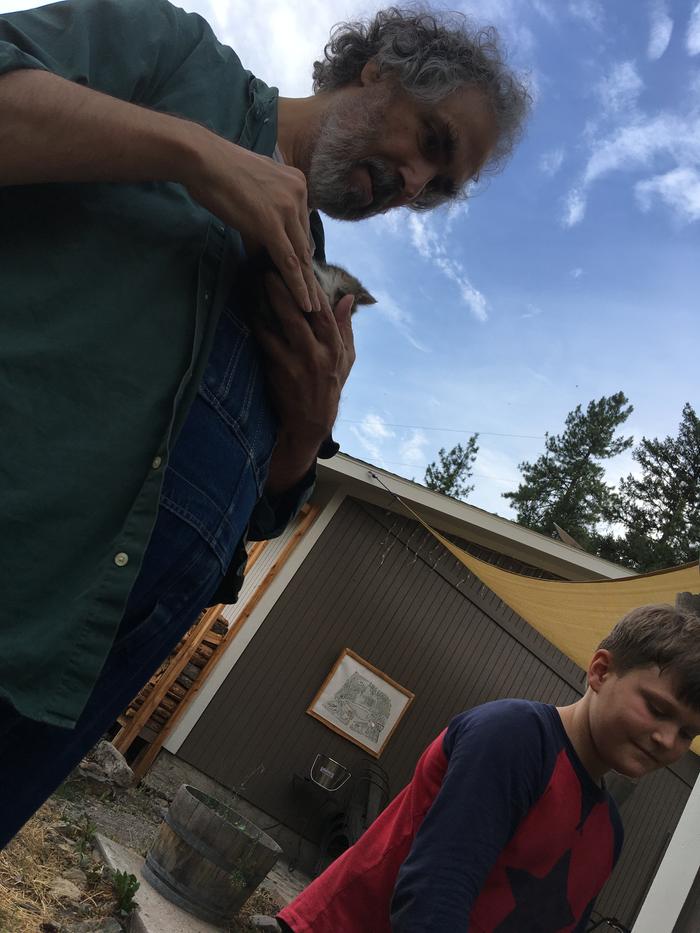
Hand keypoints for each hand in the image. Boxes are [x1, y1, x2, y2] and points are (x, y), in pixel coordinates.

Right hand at [185, 133, 318, 312]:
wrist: (202, 159)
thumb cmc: (217, 173)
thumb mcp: (252, 192)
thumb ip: (264, 216)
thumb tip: (263, 248)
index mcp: (297, 183)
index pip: (302, 227)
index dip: (304, 254)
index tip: (308, 275)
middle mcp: (299, 193)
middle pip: (306, 243)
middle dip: (311, 275)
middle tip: (318, 300)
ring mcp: (287, 208)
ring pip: (302, 256)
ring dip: (308, 286)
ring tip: (313, 309)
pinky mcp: (272, 223)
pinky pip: (289, 261)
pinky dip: (298, 285)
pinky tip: (304, 303)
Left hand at [252, 272, 355, 493]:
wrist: (310, 423)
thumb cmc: (329, 386)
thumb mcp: (346, 358)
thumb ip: (345, 327)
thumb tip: (347, 298)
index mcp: (335, 348)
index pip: (324, 313)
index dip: (312, 291)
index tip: (300, 270)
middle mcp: (318, 355)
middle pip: (300, 316)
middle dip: (284, 291)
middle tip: (269, 271)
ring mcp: (297, 365)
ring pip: (280, 328)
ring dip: (266, 305)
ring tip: (254, 285)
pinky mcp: (279, 374)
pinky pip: (266, 345)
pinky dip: (258, 328)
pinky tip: (249, 313)